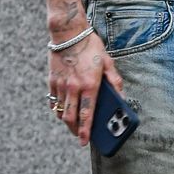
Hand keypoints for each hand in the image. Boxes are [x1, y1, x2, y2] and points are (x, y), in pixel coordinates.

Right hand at [48, 29, 124, 145]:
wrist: (68, 32)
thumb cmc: (90, 46)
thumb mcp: (107, 62)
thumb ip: (115, 81)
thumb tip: (121, 97)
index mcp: (89, 84)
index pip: (87, 114)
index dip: (85, 131)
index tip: (85, 141)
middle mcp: (73, 87)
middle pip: (70, 117)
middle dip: (74, 130)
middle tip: (79, 135)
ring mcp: (61, 84)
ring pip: (60, 111)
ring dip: (67, 120)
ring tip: (73, 123)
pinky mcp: (52, 80)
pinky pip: (53, 101)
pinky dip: (58, 108)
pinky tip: (64, 109)